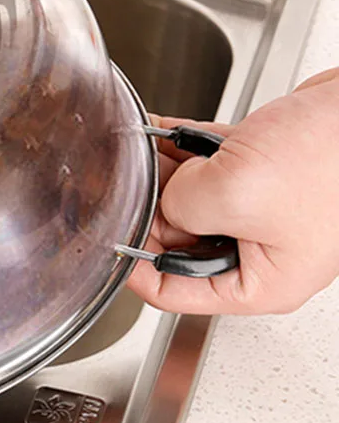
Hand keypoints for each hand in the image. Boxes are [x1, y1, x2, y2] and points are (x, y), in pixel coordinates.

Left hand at [127, 69, 338, 314]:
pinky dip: (180, 147)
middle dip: (147, 209)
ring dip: (161, 172)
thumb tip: (164, 199)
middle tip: (118, 185)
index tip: (105, 240)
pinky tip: (156, 131)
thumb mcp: (234, 194)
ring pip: (191, 195)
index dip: (134, 268)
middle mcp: (258, 247)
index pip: (175, 291)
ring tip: (135, 153)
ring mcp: (260, 206)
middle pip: (178, 238)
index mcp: (260, 280)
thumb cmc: (330, 159)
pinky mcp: (262, 167)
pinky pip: (207, 162)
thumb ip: (182, 206)